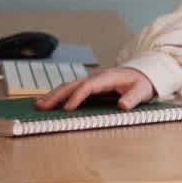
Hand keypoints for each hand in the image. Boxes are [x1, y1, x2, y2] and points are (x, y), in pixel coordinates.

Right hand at [34, 66, 154, 111]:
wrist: (143, 73)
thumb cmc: (142, 82)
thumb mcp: (141, 90)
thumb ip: (133, 98)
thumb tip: (122, 105)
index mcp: (106, 78)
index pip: (87, 87)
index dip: (76, 98)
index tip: (67, 109)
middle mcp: (95, 78)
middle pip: (71, 85)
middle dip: (56, 96)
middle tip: (41, 106)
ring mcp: (91, 81)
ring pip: (68, 86)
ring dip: (53, 95)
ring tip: (38, 104)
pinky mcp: (90, 86)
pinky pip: (71, 89)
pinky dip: (58, 95)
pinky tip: (48, 101)